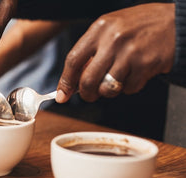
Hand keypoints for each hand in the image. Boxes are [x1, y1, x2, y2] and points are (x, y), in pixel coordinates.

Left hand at [56, 3, 174, 102]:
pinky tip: (136, 73)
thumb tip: (73, 80)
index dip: (65, 82)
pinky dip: (130, 87)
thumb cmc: (138, 27)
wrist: (174, 23)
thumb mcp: (110, 29)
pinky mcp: (145, 65)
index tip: (62, 95)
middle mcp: (113, 40)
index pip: (73, 60)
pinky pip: (128, 89)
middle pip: (87, 80)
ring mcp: (129, 53)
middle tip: (90, 95)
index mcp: (99, 28)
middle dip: (86, 94)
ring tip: (118, 78)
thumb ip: (92, 50)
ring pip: (107, 88)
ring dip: (109, 91)